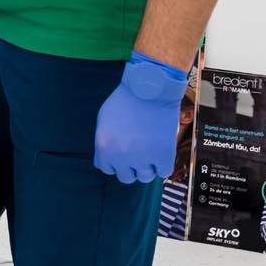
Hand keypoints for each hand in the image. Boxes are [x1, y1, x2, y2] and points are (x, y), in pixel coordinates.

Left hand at [94, 53, 187, 184]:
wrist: (151, 88)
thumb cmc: (127, 100)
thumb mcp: (104, 119)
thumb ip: (102, 142)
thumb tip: (103, 161)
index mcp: (104, 147)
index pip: (108, 169)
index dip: (116, 162)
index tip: (124, 154)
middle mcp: (121, 156)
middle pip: (126, 177)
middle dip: (131, 166)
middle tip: (138, 153)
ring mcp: (143, 158)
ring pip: (144, 177)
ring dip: (148, 166)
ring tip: (151, 150)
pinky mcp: (163, 155)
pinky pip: (163, 172)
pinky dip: (163, 164)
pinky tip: (162, 152)